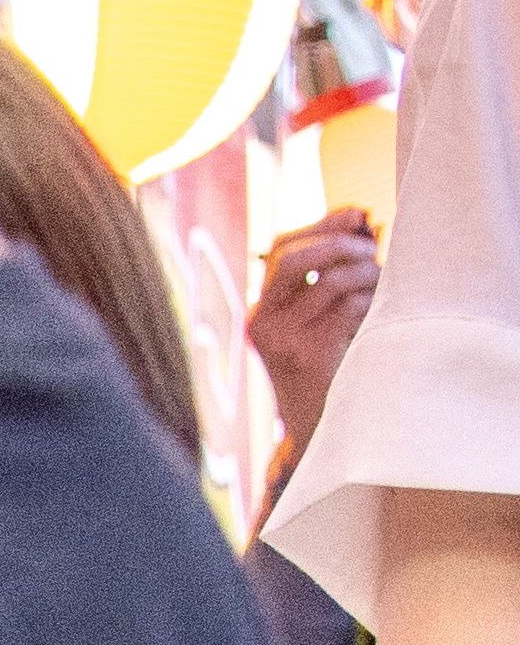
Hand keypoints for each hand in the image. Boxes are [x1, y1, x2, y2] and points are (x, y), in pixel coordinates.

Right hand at [251, 212, 381, 458]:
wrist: (324, 430)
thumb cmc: (334, 366)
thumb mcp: (322, 315)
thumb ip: (331, 270)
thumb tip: (361, 216)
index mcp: (261, 310)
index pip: (280, 248)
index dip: (321, 224)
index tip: (359, 214)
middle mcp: (261, 322)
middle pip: (295, 257)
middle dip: (341, 243)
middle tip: (373, 249)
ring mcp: (281, 340)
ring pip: (332, 278)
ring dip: (369, 274)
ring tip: (384, 285)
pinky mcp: (308, 353)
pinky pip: (350, 304)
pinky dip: (374, 299)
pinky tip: (378, 312)